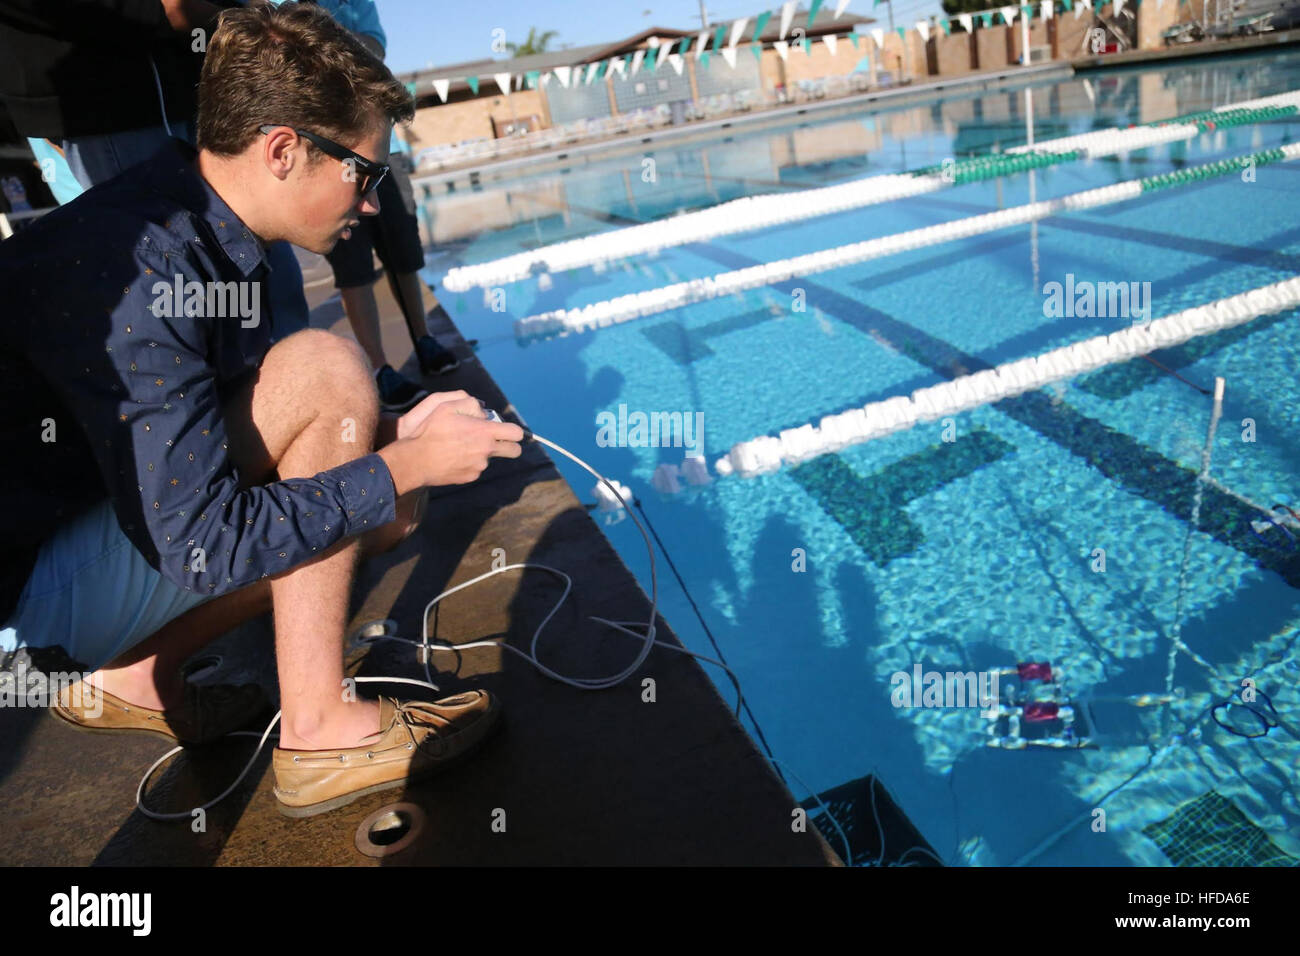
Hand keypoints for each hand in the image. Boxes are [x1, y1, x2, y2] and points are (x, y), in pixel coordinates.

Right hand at [382, 397, 523, 490]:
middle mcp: (486, 451)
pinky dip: (470, 462)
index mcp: (485, 432)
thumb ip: (471, 404)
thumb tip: (483, 413)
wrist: (416, 460)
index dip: (515, 431)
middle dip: (511, 445)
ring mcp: (480, 466)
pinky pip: (477, 467)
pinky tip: (454, 457)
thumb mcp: (447, 406)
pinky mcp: (471, 476)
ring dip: (482, 452)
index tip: (508, 430)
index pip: (516, 433)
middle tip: (497, 440)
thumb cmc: (430, 431)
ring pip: (490, 458)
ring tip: (460, 446)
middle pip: (514, 451)